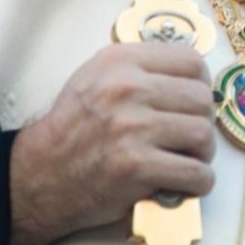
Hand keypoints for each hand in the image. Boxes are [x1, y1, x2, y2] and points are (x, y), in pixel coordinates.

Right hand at [8, 42, 215, 244]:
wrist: (41, 175)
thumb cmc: (72, 128)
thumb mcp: (95, 77)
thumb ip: (139, 68)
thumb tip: (191, 74)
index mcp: (120, 61)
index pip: (192, 60)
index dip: (201, 84)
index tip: (194, 101)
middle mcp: (127, 89)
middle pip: (202, 99)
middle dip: (203, 121)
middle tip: (190, 137)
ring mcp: (132, 128)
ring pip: (203, 135)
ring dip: (202, 153)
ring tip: (186, 159)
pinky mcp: (136, 167)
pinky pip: (195, 173)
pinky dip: (198, 182)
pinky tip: (183, 183)